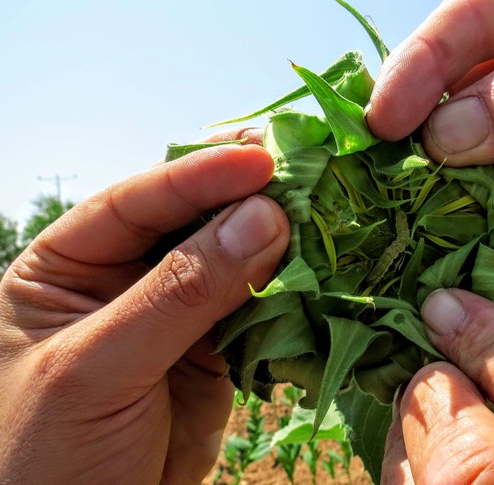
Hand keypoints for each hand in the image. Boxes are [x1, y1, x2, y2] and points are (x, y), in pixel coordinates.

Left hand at [0, 129, 288, 483]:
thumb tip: (263, 220)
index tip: (261, 157)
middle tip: (306, 164)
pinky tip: (323, 265)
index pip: (136, 201)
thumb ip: (179, 294)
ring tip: (327, 208)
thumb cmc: (48, 457)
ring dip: (281, 238)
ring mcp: (175, 313)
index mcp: (67, 265)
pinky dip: (294, 290)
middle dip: (247, 194)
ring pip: (235, 259)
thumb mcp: (99, 369)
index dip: (199, 174)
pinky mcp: (218, 350)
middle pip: (193, 218)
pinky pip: (261, 308)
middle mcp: (124, 278)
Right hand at [366, 0, 493, 219]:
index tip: (387, 116)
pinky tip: (447, 209)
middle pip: (456, 70)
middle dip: (418, 115)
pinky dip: (469, 190)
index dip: (423, 61)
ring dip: (436, 159)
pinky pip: (492, 168)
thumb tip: (448, 131)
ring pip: (466, 124)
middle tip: (381, 163)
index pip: (475, 14)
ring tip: (402, 194)